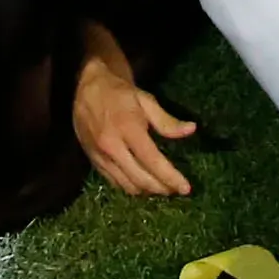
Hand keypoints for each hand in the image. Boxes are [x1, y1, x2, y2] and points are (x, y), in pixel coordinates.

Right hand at [73, 46, 198, 195]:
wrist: (87, 87)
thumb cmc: (120, 92)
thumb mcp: (146, 100)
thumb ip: (167, 120)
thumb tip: (191, 129)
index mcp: (127, 128)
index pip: (152, 161)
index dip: (170, 177)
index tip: (186, 188)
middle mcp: (112, 146)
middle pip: (140, 178)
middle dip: (162, 188)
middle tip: (176, 189)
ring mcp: (100, 156)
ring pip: (127, 185)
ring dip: (147, 191)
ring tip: (161, 188)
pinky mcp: (93, 161)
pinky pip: (114, 182)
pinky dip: (131, 187)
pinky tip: (142, 183)